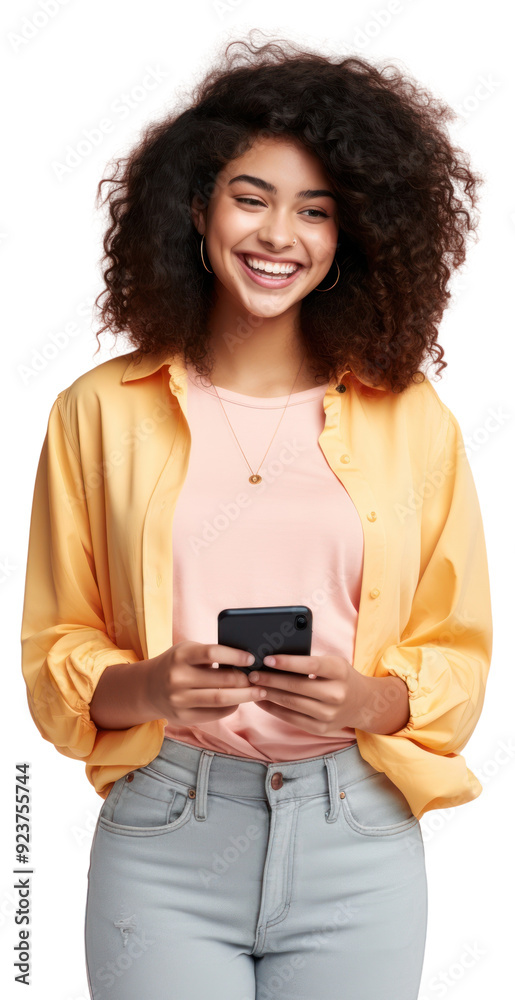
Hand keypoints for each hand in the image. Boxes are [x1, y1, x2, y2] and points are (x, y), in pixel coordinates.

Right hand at [146, 641, 267, 724]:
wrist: (148, 688)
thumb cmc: (177, 664)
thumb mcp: (188, 651)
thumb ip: (211, 654)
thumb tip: (246, 660)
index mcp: (181, 656)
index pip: (212, 653)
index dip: (235, 656)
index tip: (252, 658)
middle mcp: (178, 678)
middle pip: (221, 680)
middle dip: (245, 679)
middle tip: (259, 678)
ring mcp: (179, 700)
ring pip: (220, 700)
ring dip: (244, 696)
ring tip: (259, 692)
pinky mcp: (183, 717)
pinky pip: (215, 714)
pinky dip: (231, 707)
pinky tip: (239, 701)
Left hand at [247, 653, 368, 736]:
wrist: (362, 703)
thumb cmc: (340, 677)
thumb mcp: (333, 663)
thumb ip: (309, 661)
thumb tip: (274, 660)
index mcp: (339, 671)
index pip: (311, 665)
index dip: (287, 663)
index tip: (267, 659)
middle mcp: (336, 693)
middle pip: (297, 687)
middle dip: (271, 680)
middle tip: (252, 674)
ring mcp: (329, 714)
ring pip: (292, 704)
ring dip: (268, 694)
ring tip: (253, 686)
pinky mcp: (321, 728)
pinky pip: (292, 719)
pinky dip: (273, 709)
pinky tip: (261, 701)